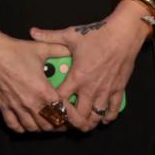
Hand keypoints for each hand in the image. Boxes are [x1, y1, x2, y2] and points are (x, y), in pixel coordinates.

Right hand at [0, 15, 70, 133]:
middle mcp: (30, 102)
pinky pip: (14, 126)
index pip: (61, 111)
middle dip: (57, 124)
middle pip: (48, 124)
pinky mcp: (4, 107)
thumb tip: (70, 49)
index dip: (68, 116)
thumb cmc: (15, 50)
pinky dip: (22, 128)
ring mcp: (16, 107)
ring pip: (33, 128)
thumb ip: (58, 50)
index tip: (71, 114)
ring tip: (45, 122)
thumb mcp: (40, 48)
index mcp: (42, 90)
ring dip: (41, 128)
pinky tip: (26, 123)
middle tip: (60, 120)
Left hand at [29, 0, 152, 131]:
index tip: (50, 108)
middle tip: (66, 121)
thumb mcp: (71, 34)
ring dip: (89, 122)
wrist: (123, 34)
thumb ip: (50, 36)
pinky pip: (113, 110)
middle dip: (71, 122)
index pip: (62, 100)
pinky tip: (102, 118)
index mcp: (77, 77)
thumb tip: (32, 31)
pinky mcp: (119, 90)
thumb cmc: (96, 34)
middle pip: (80, 116)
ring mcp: (106, 91)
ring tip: (82, 123)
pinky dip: (107, 117)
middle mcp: (91, 88)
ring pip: (96, 117)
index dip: (54, 106)